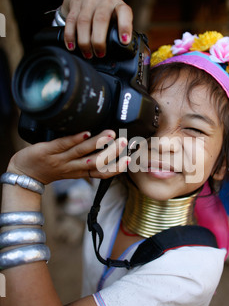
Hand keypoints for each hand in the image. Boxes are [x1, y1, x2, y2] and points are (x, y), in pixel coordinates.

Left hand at [7, 130, 130, 184]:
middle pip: (95, 163)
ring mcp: (59, 159)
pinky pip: (63, 144)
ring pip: (81, 153)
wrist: (23, 172)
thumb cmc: (47, 167)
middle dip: (111, 153)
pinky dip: (75, 138)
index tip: (128, 160)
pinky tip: (85, 132)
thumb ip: (84, 159)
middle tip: (124, 142)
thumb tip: (101, 144)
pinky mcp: (47, 151)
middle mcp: (71, 167)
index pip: (101, 173)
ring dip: (97, 143)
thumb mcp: (69, 168)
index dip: (116, 168)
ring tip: (110, 134)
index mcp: (79, 172)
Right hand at [60, 0, 132, 58]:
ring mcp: (88, 1)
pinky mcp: (74, 5)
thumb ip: (118, 29)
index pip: (124, 13)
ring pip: (83, 22)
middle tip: (100, 54)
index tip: (124, 41)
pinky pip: (70, 21)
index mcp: (118, 5)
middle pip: (100, 20)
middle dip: (99, 40)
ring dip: (84, 41)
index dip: (124, 26)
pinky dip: (70, 36)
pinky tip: (72, 46)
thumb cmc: (106, 9)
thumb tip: (121, 51)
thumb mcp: (116, 15)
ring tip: (88, 54)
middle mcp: (103, 1)